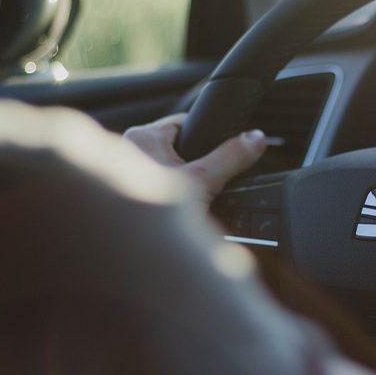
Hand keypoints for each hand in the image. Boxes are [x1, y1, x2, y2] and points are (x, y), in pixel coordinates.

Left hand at [124, 113, 265, 202]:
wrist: (131, 252)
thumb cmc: (150, 216)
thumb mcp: (204, 180)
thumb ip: (232, 157)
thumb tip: (255, 139)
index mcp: (143, 137)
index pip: (183, 122)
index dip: (207, 133)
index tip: (223, 145)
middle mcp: (127, 151)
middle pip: (176, 147)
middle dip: (195, 162)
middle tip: (208, 180)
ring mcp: (120, 175)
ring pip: (165, 169)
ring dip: (182, 182)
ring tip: (193, 199)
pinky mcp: (124, 198)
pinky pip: (152, 188)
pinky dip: (167, 198)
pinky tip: (178, 213)